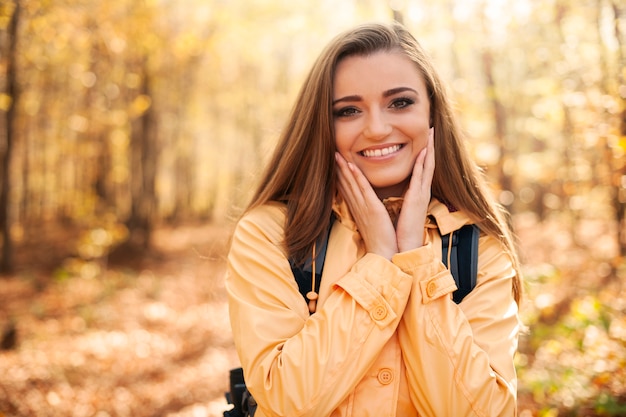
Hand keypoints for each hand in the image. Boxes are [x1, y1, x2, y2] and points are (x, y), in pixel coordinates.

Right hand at [335, 152, 397, 258]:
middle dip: (338, 168)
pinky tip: (351, 165)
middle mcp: (357, 206)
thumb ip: (368, 211)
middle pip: (345, 183)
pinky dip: (357, 177)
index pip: (346, 188)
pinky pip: (363, 189)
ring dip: (344, 168)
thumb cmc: (382, 240)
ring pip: (351, 183)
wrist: (385, 254)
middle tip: (331, 153)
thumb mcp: (373, 223)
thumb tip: (368, 205)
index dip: (340, 175)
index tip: (335, 163)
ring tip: (337, 155)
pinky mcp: (372, 209)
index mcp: (358, 209)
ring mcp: (363, 207)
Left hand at [396, 127, 434, 251]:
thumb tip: (392, 190)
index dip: (424, 153)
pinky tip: (423, 150)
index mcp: (416, 195)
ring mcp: (421, 195)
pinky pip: (420, 177)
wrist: (402, 248)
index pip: (421, 169)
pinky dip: (422, 163)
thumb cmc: (399, 232)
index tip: (425, 139)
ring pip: (426, 166)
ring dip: (428, 148)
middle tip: (431, 127)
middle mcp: (420, 192)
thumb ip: (398, 198)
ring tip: (431, 132)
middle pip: (427, 164)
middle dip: (430, 146)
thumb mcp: (399, 210)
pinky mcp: (417, 199)